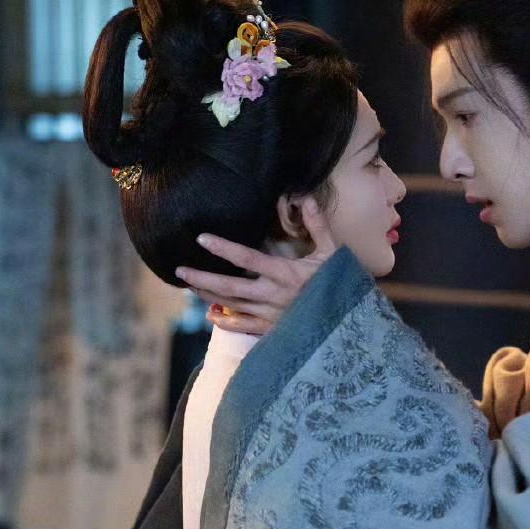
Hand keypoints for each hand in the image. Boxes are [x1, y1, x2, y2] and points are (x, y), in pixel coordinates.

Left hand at [175, 199, 337, 335]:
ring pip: (231, 306)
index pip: (247, 258)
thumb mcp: (332, 253)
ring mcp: (270, 315)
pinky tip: (211, 315)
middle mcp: (272, 296)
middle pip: (229, 287)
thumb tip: (306, 198)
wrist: (349, 324)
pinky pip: (243, 327)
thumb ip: (318, 226)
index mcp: (284, 274)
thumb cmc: (341, 285)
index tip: (202, 238)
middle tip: (180, 270)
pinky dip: (225, 321)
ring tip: (190, 285)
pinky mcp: (272, 330)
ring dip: (208, 295)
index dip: (222, 248)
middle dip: (202, 277)